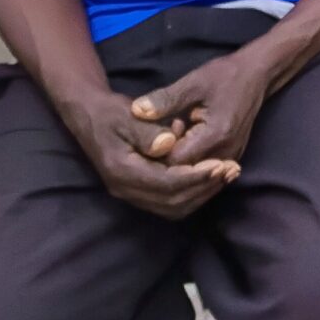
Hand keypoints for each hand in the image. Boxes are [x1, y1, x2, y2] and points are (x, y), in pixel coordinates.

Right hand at [65, 86, 235, 218]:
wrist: (89, 116)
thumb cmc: (110, 112)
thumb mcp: (128, 114)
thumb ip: (147, 131)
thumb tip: (168, 144)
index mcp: (122, 172)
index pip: (165, 184)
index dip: (195, 176)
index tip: (220, 164)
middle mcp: (125, 190)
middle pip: (172, 202)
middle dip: (203, 188)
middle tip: (230, 170)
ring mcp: (131, 194)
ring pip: (173, 207)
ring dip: (201, 193)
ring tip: (225, 174)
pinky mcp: (139, 191)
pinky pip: (169, 202)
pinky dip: (192, 192)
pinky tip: (209, 176)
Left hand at [130, 47, 275, 170]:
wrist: (257, 74)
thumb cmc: (225, 75)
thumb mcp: (193, 82)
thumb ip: (165, 99)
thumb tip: (137, 111)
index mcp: (216, 135)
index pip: (176, 162)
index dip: (158, 154)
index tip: (150, 136)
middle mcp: (226, 153)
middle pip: (185, 174)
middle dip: (165, 161)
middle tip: (155, 140)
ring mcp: (230, 157)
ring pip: (194, 176)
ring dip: (177, 164)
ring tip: (168, 143)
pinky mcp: (230, 157)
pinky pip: (203, 170)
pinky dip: (188, 163)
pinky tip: (180, 146)